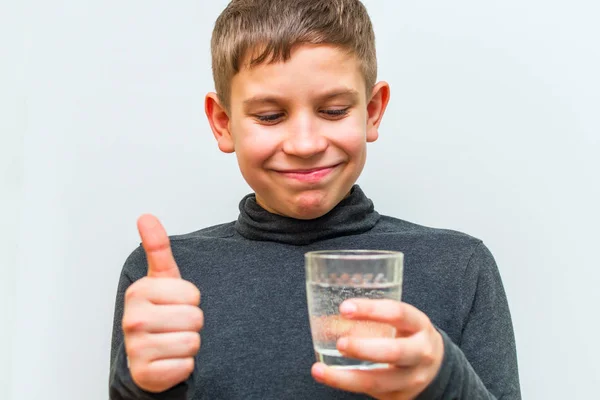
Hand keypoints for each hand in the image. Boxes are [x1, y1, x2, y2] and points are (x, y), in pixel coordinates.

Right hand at [122, 214, 202, 392]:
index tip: (175, 303)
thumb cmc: (159, 312)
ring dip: (189, 344)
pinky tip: (169, 359)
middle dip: (192, 323)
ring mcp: (137, 348)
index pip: (193, 294)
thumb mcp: (161, 279)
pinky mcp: (146, 373)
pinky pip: (186, 365)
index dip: (191, 300)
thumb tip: (146, 217)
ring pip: (192, 342)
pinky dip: (183, 365)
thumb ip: (156, 248)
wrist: (146, 355)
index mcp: (139, 292)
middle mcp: (134, 320)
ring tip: (172, 340)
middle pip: (195, 318)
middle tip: (175, 324)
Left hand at [311, 299, 443, 399]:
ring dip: (345, 377)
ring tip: (320, 370)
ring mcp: (412, 379)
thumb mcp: (400, 323)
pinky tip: (328, 377)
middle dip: (363, 348)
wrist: (435, 368)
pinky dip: (346, 385)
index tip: (344, 308)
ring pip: (378, 382)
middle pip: (394, 352)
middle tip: (340, 343)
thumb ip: (371, 319)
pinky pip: (372, 393)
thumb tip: (327, 320)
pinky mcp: (400, 397)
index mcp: (419, 326)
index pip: (398, 314)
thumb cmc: (409, 337)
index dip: (370, 309)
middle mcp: (421, 353)